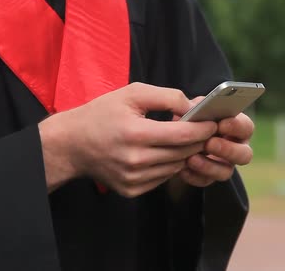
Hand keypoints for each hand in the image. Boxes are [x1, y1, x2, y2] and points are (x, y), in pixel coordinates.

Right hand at [38, 83, 217, 196]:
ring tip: (181, 138)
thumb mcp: (132, 93)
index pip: (183, 135)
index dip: (203, 128)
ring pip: (176, 167)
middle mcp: (135, 161)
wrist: (72, 144)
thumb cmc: (102, 113)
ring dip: (184, 153)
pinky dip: (168, 165)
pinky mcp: (131, 190)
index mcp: (135, 134)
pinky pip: (163, 178)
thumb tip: (194, 106)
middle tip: (203, 128)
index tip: (213, 121)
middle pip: (183, 153)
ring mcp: (133, 179)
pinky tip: (162, 152)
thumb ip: (167, 96)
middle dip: (198, 140)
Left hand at [175, 98, 254, 188]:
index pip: (247, 127)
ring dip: (209, 166)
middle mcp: (236, 148)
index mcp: (237, 127)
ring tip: (191, 158)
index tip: (221, 124)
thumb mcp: (194, 108)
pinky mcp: (209, 177)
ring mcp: (224, 165)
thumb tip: (192, 109)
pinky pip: (206, 181)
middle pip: (245, 155)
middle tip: (209, 143)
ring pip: (227, 172)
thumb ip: (197, 107)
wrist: (176, 138)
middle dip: (227, 149)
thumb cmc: (192, 117)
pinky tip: (182, 168)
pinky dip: (193, 175)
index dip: (236, 126)